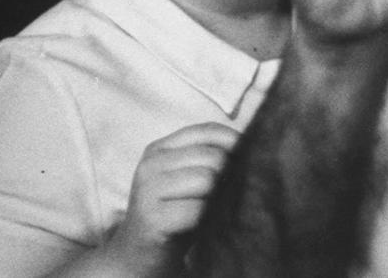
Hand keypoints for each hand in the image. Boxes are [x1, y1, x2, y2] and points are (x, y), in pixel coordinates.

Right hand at [110, 123, 239, 274]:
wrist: (138, 256)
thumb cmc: (173, 214)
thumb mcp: (187, 179)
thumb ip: (208, 158)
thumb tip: (249, 148)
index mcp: (160, 149)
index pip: (207, 131)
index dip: (234, 141)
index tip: (248, 158)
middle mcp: (151, 164)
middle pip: (213, 157)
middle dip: (230, 175)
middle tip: (232, 193)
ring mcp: (148, 190)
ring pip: (208, 180)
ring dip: (220, 197)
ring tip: (216, 209)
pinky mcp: (152, 218)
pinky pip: (198, 210)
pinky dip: (209, 218)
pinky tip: (205, 224)